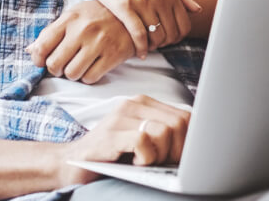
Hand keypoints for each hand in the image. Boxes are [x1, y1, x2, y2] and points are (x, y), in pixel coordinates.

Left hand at [28, 0, 135, 83]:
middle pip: (54, 64)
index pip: (42, 46)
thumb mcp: (74, 15)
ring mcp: (98, 43)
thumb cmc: (98, 15)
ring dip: (73, 74)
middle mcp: (82, 30)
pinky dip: (88, 77)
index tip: (42, 61)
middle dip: (56, 69)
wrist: (132, 15)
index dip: (38, 59)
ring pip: (72, 73)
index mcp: (69, 19)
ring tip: (78, 66)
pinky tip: (92, 67)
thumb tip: (30, 51)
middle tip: (63, 65)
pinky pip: (90, 77)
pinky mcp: (113, 55)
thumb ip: (51, 32)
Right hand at [59, 95, 190, 185]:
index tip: (182, 158)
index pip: (185, 115)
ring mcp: (121, 116)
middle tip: (163, 164)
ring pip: (164, 131)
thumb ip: (164, 134)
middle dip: (178, 150)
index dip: (190, 140)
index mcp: (145, 103)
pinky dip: (146, 158)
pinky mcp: (111, 134)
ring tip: (146, 163)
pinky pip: (143, 141)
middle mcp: (133, 104)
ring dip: (161, 155)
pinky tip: (136, 164)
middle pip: (179, 122)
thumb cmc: (111, 156)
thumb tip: (197, 146)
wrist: (71, 163)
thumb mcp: (142, 140)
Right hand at [79, 0, 199, 57]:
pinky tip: (138, 52)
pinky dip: (140, 47)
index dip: (178, 38)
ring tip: (147, 48)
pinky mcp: (124, 7)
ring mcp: (142, 1)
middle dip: (165, 44)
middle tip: (156, 46)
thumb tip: (197, 9)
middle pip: (171, 33)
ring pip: (156, 36)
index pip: (183, 24)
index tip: (168, 40)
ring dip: (153, 47)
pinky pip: (138, 34)